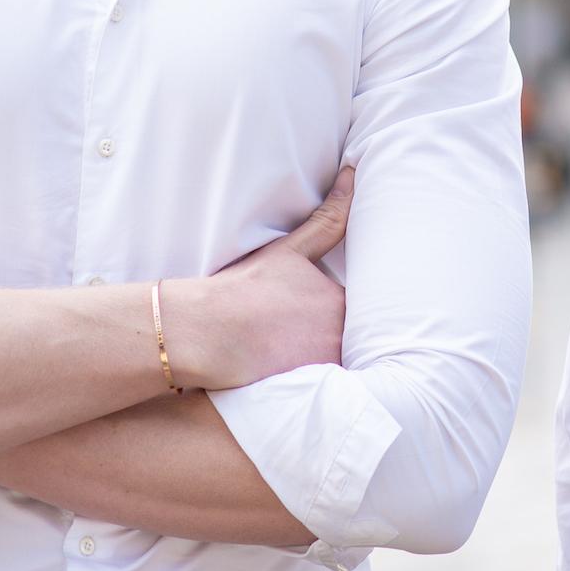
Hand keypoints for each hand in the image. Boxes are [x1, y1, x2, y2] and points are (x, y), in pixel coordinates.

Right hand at [168, 165, 354, 391]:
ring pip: (341, 368)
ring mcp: (325, 365)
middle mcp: (342, 333)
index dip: (346, 316)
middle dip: (340, 340)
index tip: (319, 318)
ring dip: (330, 366)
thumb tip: (355, 175)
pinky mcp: (307, 391)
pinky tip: (294, 382)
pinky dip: (318, 391)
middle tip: (305, 341)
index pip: (364, 311)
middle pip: (354, 341)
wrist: (205, 329)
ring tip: (299, 362)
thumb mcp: (291, 250)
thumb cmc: (244, 287)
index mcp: (341, 299)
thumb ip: (329, 219)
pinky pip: (325, 395)